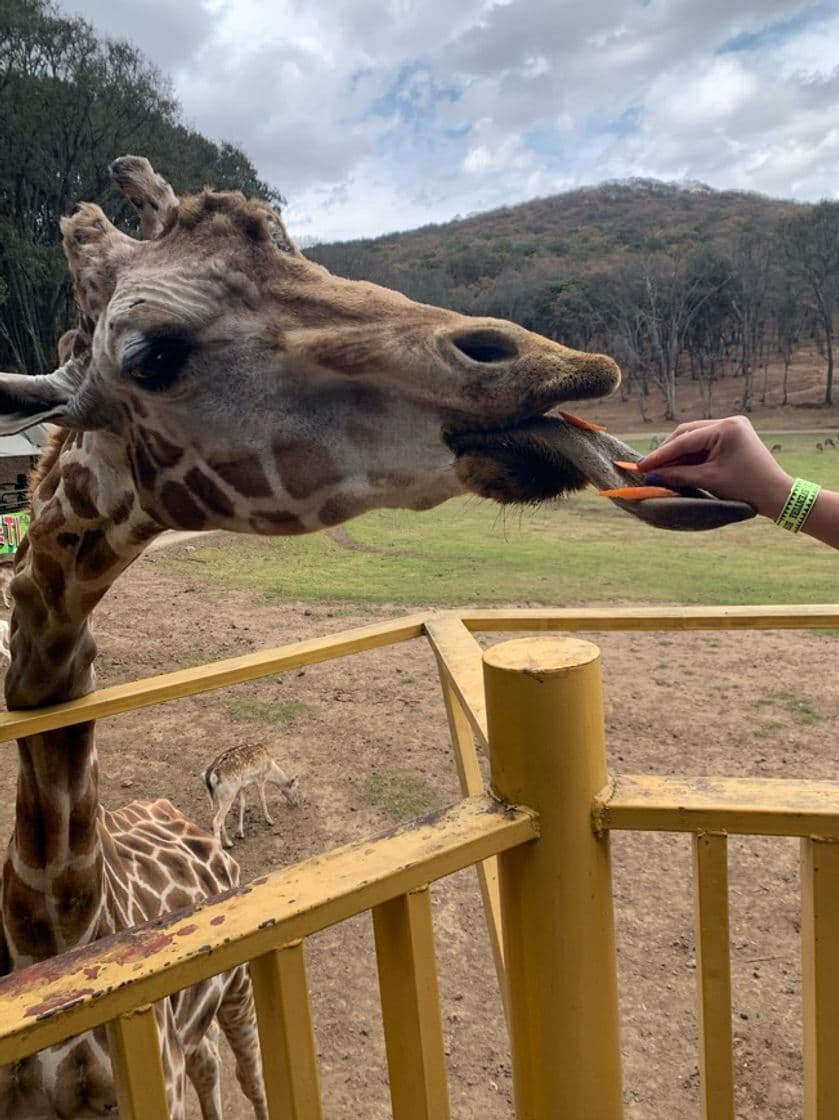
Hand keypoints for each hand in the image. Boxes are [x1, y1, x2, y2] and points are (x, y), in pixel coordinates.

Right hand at [636, 416, 792, 517]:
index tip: (640, 466)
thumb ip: (677, 476)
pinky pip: (704, 446)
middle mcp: (729, 422)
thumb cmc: (746, 488)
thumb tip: (651, 477)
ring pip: (694, 440)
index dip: (660, 455)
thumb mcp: (708, 480)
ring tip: (658, 471)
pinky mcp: (732, 438)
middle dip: (667, 452)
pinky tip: (675, 468)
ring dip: (677, 455)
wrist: (777, 495)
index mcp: (726, 428)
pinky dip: (690, 458)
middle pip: (687, 435)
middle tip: (646, 468)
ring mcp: (732, 428)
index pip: (685, 440)